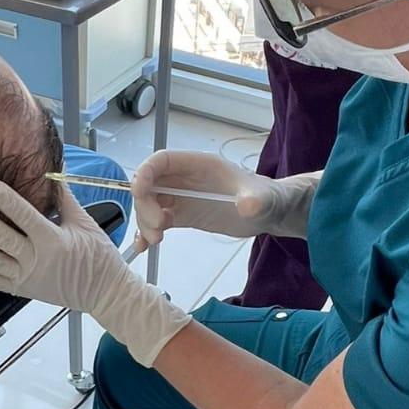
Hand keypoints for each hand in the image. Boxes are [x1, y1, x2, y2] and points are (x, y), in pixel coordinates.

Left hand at [0, 177, 189, 367]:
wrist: (106, 294)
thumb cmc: (99, 259)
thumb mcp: (86, 224)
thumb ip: (65, 200)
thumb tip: (53, 172)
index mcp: (53, 240)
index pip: (23, 215)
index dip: (3, 197)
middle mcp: (37, 259)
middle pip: (3, 239)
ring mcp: (28, 277)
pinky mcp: (24, 289)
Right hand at [134, 151, 320, 251]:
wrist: (269, 214)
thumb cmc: (265, 198)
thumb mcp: (261, 199)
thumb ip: (254, 201)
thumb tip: (248, 206)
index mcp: (199, 164)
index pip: (162, 160)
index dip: (145, 172)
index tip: (140, 192)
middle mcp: (185, 178)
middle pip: (150, 184)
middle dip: (145, 205)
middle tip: (158, 228)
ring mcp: (181, 197)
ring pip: (149, 204)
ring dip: (145, 221)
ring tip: (156, 241)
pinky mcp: (182, 215)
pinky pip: (156, 220)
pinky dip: (146, 232)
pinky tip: (142, 247)